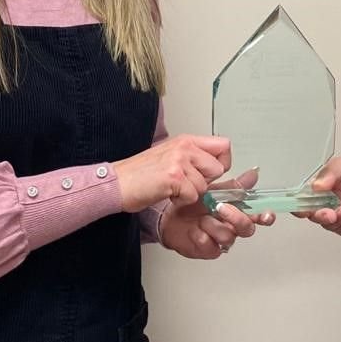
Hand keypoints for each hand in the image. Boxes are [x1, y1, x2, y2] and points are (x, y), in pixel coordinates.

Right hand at [114, 135, 229, 212]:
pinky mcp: (174, 177)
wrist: (117, 183)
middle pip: (218, 168)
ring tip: (171, 188)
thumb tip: (216, 166)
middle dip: (205, 182)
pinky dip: (180, 201)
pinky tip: (166, 194)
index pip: (224, 145)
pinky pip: (192, 196)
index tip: (209, 172)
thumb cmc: (140, 174)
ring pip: (204, 185)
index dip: (222, 162)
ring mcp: (179, 160)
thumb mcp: (170, 156)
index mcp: (186, 140)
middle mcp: (184, 147)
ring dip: (190, 193)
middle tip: (185, 184)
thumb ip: (193, 157)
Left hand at [160, 169, 274, 258]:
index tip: (265, 213)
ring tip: (201, 218)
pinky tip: (194, 230)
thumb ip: (235, 186)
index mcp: (237, 211)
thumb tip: (253, 174)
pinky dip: (201, 236)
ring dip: (213, 225)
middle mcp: (232, 226)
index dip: (265, 216)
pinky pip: (211, 246)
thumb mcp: (214, 190)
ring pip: (228, 236)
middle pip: (247, 228)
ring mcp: (222, 240)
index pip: (259, 215)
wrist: (170, 216)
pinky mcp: (209, 250)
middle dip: (236, 217)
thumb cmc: (192, 205)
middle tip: (221, 207)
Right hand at [299, 155, 340, 236]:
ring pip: (326, 224)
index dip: (297, 204)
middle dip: (316, 215)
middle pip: (311, 214)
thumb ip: (330, 173)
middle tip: (325, 212)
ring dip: (333, 219)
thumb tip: (315, 185)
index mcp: (318, 188)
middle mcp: (325, 203)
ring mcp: (337, 215)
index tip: (299, 206)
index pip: (301, 199)